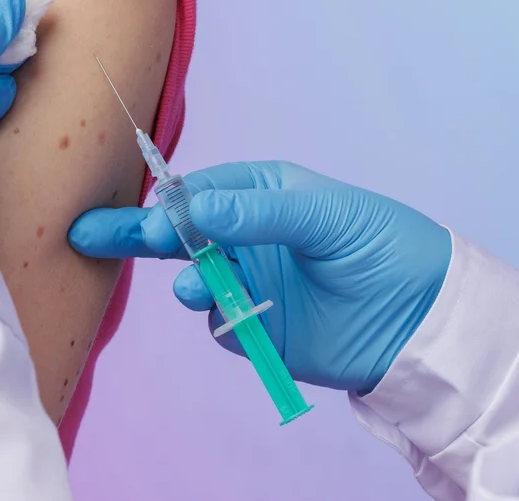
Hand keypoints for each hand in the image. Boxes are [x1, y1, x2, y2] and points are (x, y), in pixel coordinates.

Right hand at [68, 161, 451, 392]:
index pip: (203, 190)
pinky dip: (219, 318)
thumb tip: (195, 208)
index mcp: (265, 194)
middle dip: (137, 234)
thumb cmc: (381, 243)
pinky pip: (221, 322)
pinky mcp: (259, 329)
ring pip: (196, 279)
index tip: (152, 216)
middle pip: (179, 233)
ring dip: (187, 280)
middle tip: (94, 236)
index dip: (172, 202)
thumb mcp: (324, 215)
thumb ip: (258, 212)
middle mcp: (250, 236)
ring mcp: (252, 283)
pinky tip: (228, 312)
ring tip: (191, 285)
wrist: (424, 318)